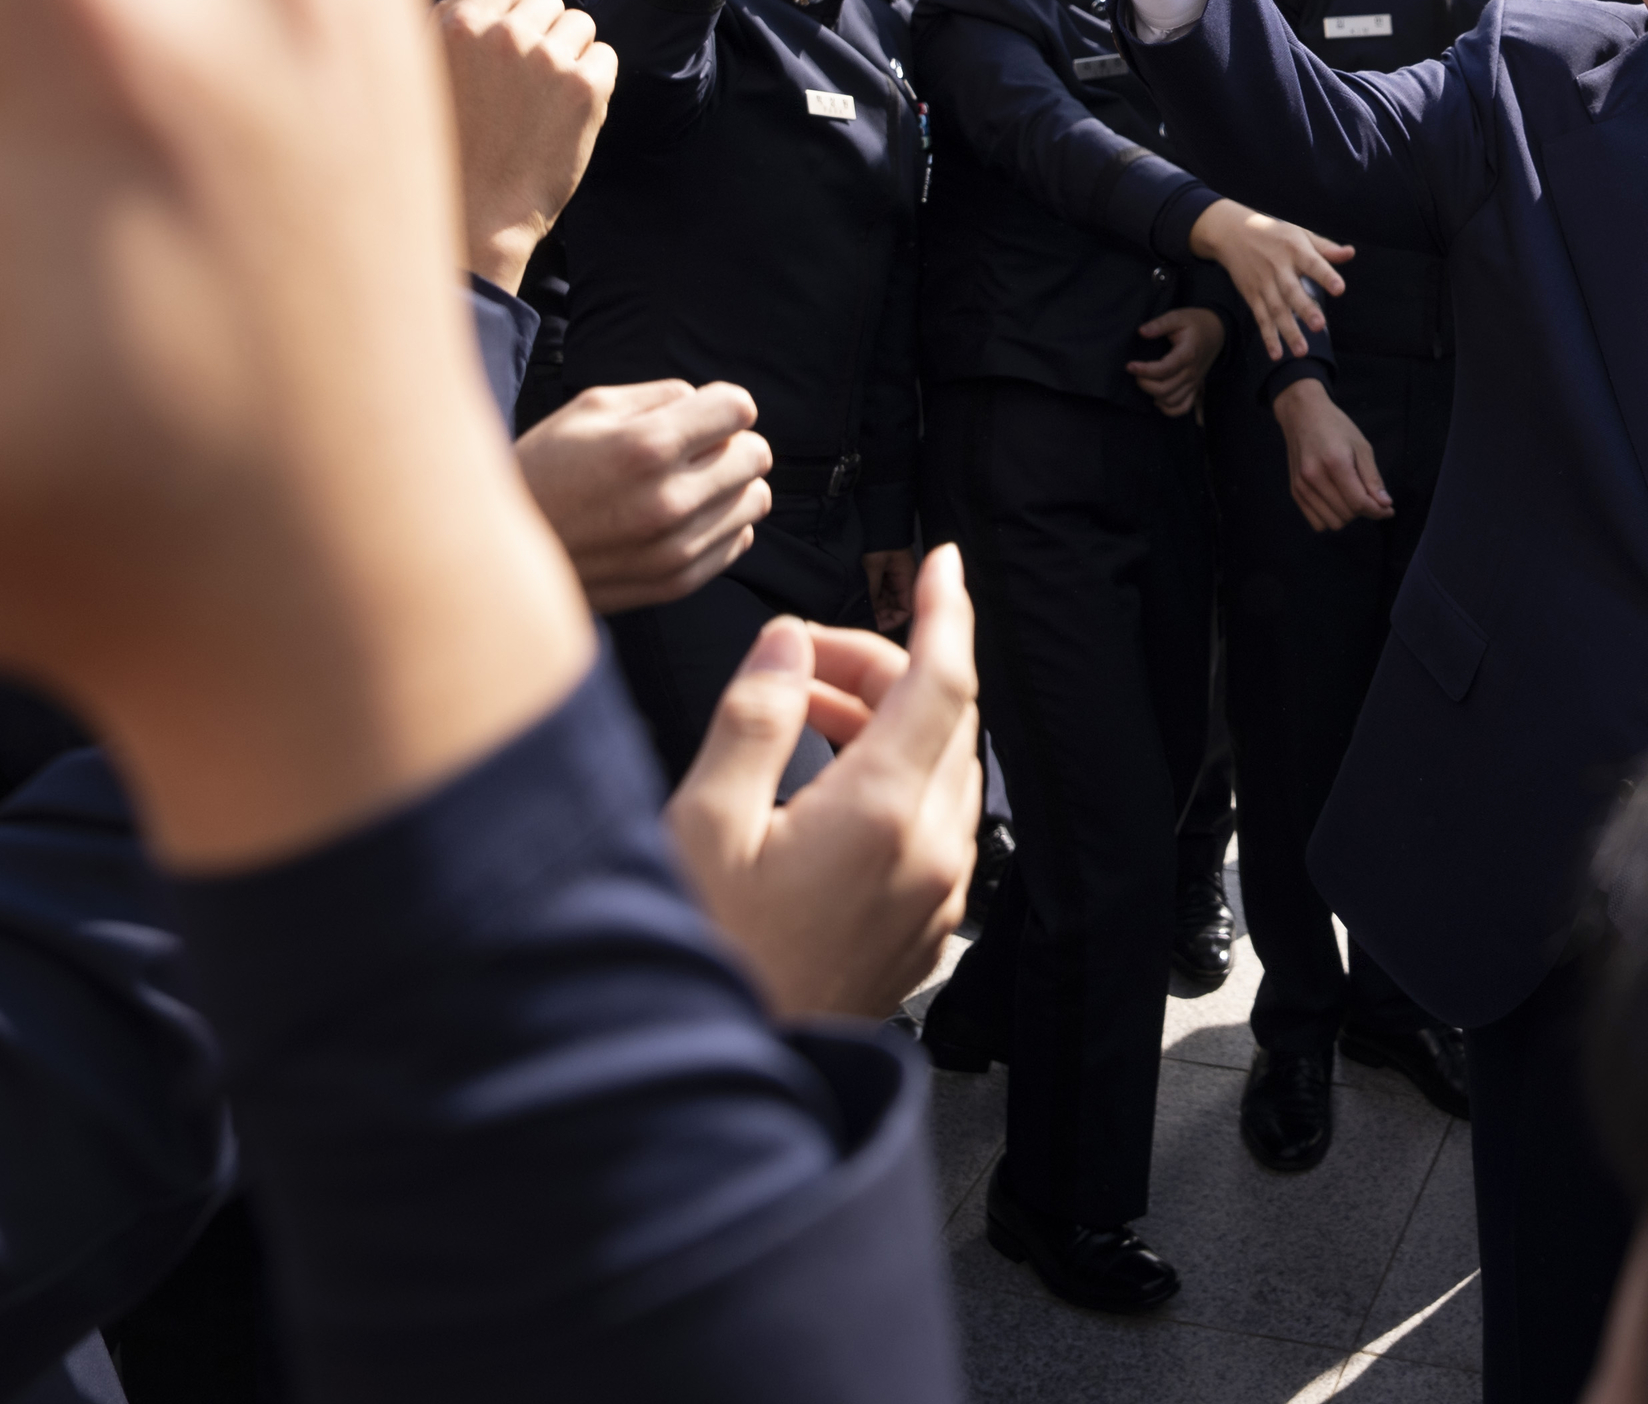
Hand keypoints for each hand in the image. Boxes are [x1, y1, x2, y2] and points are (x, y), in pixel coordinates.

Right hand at [439, 0, 617, 291]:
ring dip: (570, 54)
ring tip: (542, 101)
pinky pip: (605, 56)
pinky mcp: (586, 87)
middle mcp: (503, 33)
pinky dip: (594, 81)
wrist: (476, 215)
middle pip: (548, 1)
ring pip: (580, 24)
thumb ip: (455, 16)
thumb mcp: (427, 71)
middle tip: (523, 86)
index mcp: (458, 22)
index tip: (505, 49)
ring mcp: (547, 58)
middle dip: (542, 34)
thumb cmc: (446, 145)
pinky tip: (565, 114)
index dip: (511, 11)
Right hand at [513, 379, 771, 613]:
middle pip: (757, 456)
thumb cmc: (544, 469)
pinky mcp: (675, 582)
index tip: (702, 415)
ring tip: (685, 485)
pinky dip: (719, 524)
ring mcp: (675, 548)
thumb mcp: (589, 409)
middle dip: (731, 444)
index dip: (722, 406)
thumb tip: (709, 403)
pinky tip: (680, 519)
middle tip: (694, 450)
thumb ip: (661, 397)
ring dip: (730, 486)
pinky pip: (738, 541)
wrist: (497, 556)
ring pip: (755, 500)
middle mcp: (668, 500)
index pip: (739, 409)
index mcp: (647, 447)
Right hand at [663, 564, 983, 1021]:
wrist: (713, 1084)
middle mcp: (929, 856)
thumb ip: (754, 718)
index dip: (945, 610)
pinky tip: (821, 783)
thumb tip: (788, 648)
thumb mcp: (703, 823)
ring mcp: (933, 899)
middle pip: (945, 719)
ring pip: (941, 770)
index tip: (940, 564)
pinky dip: (892, 779)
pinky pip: (931, 824)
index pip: (943, 681)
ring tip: (801, 713)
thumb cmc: (703, 962)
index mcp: (883, 816)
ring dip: (888, 722)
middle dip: (889, 665)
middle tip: (809, 657)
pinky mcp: (920, 930)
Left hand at [1126, 305, 1225, 416]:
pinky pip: (1183, 408)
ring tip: (1145, 381)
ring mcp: (1194, 382)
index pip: (1164, 370)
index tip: (1129, 365)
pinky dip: (1168, 409)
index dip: (1145, 370)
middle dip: (1145, 383)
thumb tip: (1141, 332)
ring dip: (1154, 395)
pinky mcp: (1195, 388)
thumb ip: (1160, 324)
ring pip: (1171, 401)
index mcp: (1188, 354)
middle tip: (1136, 371)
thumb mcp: (1178, 316)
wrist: (1217, 331)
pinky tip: (1158, 399)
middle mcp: (1192, 372)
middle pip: (1165, 389)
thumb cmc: (1195, 323)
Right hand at [1187, 198, 1354, 360]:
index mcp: (1295, 250)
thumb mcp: (1300, 234)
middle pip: (1291, 291)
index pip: (1313, 263)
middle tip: (1319, 326)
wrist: (1231, 233)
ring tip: (1302, 351)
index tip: (1339, 289)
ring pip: (1276, 310)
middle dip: (1305, 309)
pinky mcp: (1252, 296)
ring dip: (1288, 332)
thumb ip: (1325, 248)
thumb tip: (1351, 253)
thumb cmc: (1275, 234)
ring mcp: (1263, 284)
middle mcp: (1278, 268)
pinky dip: (1268, 337)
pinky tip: (1277, 354)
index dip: (1326, 276)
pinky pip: (1261, 318)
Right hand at [1273, 378, 1393, 530]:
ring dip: (1348, 515)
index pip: (1359, 502)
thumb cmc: (1335, 427)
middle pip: (1347, 514)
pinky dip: (1331, 518)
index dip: (1378, 511)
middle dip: (1365, 510)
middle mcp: (1314, 477)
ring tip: (1351, 496)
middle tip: (1370, 496)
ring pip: (1333, 523)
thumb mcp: (1361, 446)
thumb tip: (1385, 504)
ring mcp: (1301, 486)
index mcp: (1335, 463)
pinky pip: (1317, 522)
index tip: (1388, 509)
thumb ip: (1372, 478)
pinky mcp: (1295, 491)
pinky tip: (1337, 501)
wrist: (1303, 415)